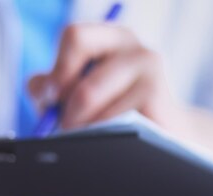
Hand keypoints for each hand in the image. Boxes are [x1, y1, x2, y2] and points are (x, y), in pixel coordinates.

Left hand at [29, 23, 212, 181]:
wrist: (172, 139)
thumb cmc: (124, 115)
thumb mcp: (85, 94)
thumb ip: (54, 86)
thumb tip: (41, 89)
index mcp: (116, 39)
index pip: (75, 37)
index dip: (58, 71)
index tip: (52, 98)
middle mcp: (136, 47)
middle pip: (80, 75)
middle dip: (66, 107)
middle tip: (65, 127)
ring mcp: (150, 68)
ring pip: (89, 96)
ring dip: (82, 125)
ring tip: (89, 138)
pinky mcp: (156, 94)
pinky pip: (111, 117)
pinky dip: (104, 134)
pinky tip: (114, 140)